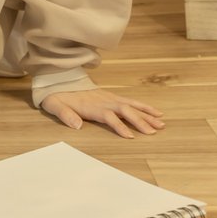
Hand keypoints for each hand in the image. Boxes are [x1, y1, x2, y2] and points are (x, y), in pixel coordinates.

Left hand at [40, 89, 164, 138]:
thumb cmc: (57, 97)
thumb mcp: (55, 105)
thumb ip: (65, 115)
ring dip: (146, 114)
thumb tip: (77, 125)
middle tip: (153, 132)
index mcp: (91, 106)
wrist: (59, 81)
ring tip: (161, 123)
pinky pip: (131, 101)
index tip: (130, 136)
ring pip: (131, 105)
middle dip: (139, 120)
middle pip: (124, 110)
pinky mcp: (112, 96)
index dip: (119, 126)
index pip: (108, 116)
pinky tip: (155, 112)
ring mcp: (109, 97)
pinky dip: (144, 106)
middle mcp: (103, 100)